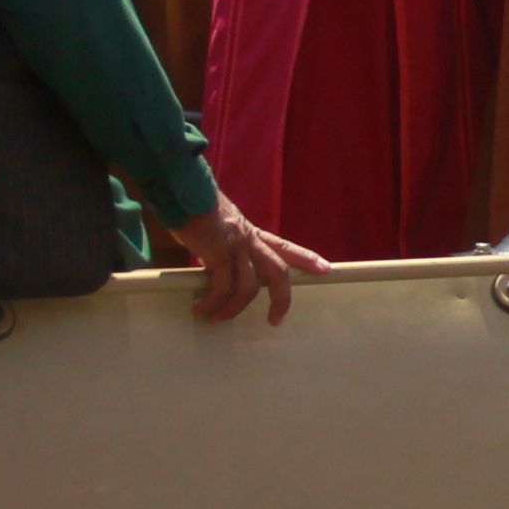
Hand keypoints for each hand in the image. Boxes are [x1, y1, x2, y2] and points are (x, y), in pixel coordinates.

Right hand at [168, 204, 318, 325]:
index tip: (325, 269)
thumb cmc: (194, 206)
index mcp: (251, 233)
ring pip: (248, 287)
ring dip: (232, 308)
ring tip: (215, 317)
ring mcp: (236, 246)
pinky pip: (222, 287)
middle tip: (275, 320)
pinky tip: (201, 308)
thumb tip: (217, 262)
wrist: (183, 189)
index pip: (284, 247)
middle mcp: (249, 239)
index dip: (306, 258)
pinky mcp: (218, 252)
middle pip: (277, 272)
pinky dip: (213, 302)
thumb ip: (226, 242)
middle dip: (281, 298)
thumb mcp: (220, 223)